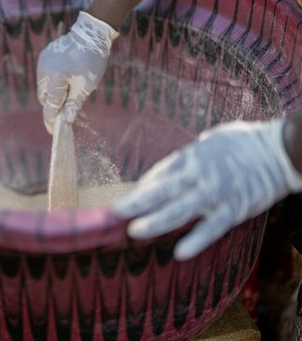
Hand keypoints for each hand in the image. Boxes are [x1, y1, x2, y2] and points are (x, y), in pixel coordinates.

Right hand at [37, 11, 117, 133]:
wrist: (91, 33)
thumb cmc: (92, 60)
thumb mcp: (86, 85)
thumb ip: (74, 104)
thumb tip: (67, 121)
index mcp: (55, 78)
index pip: (51, 105)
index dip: (52, 120)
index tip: (53, 132)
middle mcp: (44, 70)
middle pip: (44, 97)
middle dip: (52, 106)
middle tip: (65, 113)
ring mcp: (42, 62)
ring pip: (43, 87)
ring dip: (52, 94)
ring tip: (68, 94)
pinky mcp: (44, 57)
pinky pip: (44, 76)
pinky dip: (52, 82)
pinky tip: (65, 81)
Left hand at [113, 120, 301, 260]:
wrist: (278, 150)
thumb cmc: (241, 144)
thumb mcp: (208, 142)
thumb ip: (186, 159)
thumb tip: (163, 174)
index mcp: (190, 157)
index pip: (158, 175)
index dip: (140, 189)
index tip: (123, 202)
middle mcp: (198, 175)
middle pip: (161, 191)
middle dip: (136, 203)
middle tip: (114, 212)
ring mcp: (215, 193)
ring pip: (180, 211)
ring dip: (155, 222)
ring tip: (134, 231)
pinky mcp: (234, 209)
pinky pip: (212, 228)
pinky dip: (197, 240)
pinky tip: (180, 252)